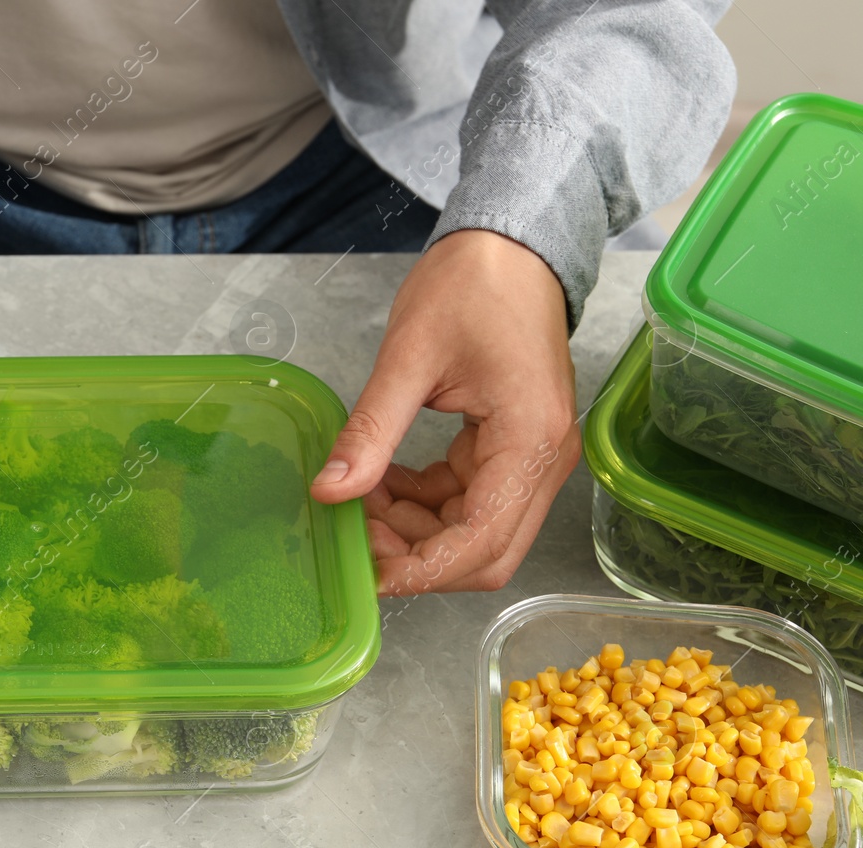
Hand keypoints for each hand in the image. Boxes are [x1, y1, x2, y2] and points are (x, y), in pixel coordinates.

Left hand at [310, 229, 581, 594]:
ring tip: (357, 503)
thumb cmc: (471, 285)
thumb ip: (371, 432)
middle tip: (355, 538)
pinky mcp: (512, 450)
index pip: (480, 540)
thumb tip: (330, 492)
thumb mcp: (408, 357)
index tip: (366, 573)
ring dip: (415, 532)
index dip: (421, 569)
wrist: (510, 247)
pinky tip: (378, 485)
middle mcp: (544, 460)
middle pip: (485, 552)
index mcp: (530, 440)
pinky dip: (423, 506)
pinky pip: (468, 502)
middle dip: (417, 558)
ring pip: (474, 532)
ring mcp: (532, 458)